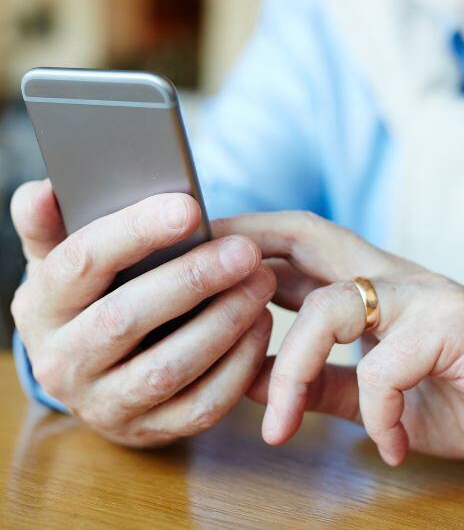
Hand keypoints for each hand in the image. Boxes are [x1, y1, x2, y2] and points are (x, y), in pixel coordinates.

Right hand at [10, 179, 274, 446]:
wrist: (94, 370)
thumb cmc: (90, 296)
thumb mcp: (60, 257)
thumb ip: (48, 223)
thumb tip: (45, 191)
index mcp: (42, 308)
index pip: (81, 263)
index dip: (135, 233)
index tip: (190, 208)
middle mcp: (63, 363)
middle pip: (125, 319)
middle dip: (192, 280)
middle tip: (245, 251)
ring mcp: (106, 405)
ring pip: (167, 368)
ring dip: (223, 323)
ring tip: (262, 282)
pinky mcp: (150, 431)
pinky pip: (201, 405)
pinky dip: (238, 367)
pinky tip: (262, 326)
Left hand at [218, 211, 463, 466]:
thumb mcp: (378, 393)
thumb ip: (321, 380)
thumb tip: (248, 376)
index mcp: (374, 287)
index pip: (298, 243)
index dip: (244, 243)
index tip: (192, 262)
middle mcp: (395, 277)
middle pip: (307, 235)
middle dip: (245, 251)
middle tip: (196, 286)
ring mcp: (425, 295)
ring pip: (331, 305)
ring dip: (291, 367)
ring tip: (279, 426)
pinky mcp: (455, 326)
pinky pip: (386, 365)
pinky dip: (376, 411)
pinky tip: (389, 444)